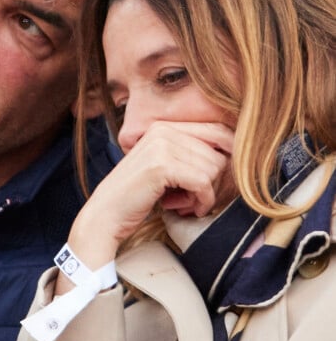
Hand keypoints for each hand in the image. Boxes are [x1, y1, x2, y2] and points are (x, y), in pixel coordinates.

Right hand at [62, 121, 233, 278]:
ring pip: (212, 168)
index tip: (219, 180)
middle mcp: (164, 130)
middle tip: (192, 198)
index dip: (228, 156)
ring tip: (184, 203)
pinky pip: (202, 183)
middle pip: (218, 152)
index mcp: (164, 126)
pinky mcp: (162, 166)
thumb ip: (189, 155)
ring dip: (204, 193)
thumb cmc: (137, 196)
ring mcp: (162, 146)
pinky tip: (189, 209)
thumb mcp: (163, 167)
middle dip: (211, 181)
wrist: (106, 214)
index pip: (217, 130)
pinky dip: (202, 201)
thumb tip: (233, 153)